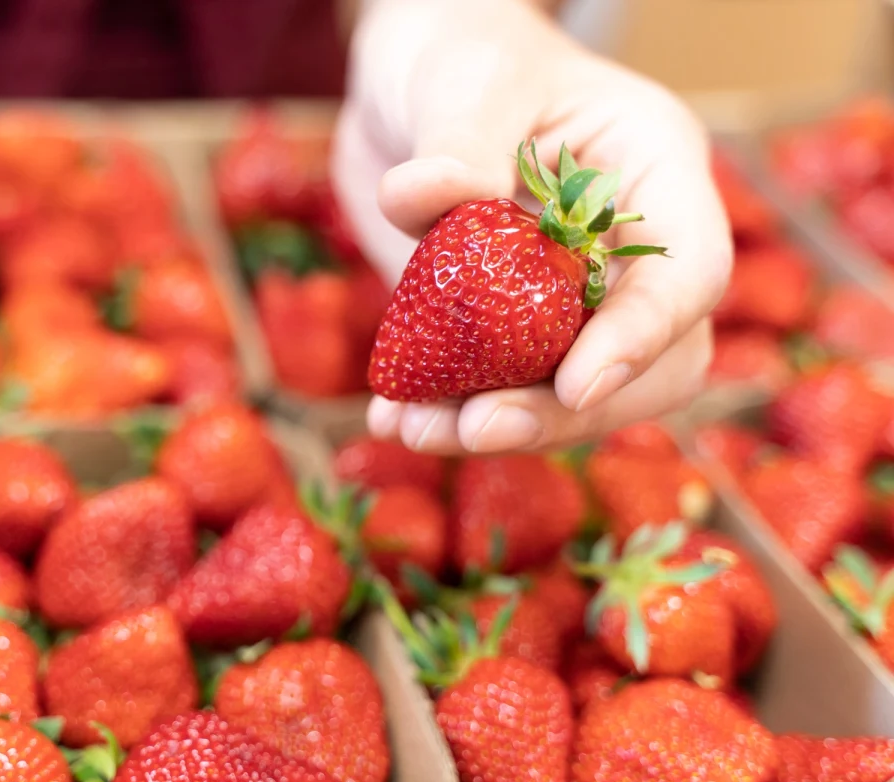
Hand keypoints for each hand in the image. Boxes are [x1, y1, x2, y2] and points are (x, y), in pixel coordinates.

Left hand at [334, 0, 730, 453]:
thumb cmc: (463, 53)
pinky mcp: (502, 328)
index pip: (684, 275)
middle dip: (563, 411)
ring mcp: (565, 298)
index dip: (641, 339)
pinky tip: (393, 417)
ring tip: (414, 430)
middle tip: (476, 427)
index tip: (574, 384)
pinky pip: (495, 388)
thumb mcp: (467, 76)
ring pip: (567, 394)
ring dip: (498, 427)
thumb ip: (458, 137)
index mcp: (652, 177)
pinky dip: (447, 411)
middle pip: (644, 365)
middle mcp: (623, 251)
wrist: (411, 85)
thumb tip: (426, 196)